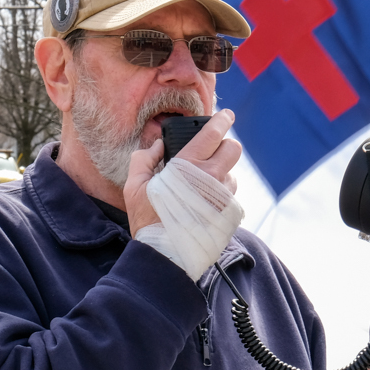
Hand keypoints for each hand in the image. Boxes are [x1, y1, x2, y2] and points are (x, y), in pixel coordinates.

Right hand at [122, 109, 242, 236]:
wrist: (165, 255)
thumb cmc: (147, 220)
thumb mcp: (134, 185)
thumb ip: (144, 158)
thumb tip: (157, 146)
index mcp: (189, 166)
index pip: (213, 134)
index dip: (222, 120)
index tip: (226, 115)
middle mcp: (212, 179)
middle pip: (234, 149)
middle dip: (225, 145)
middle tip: (212, 151)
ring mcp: (223, 197)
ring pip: (232, 173)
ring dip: (221, 173)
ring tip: (200, 185)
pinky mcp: (230, 214)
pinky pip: (230, 195)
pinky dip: (220, 194)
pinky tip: (203, 202)